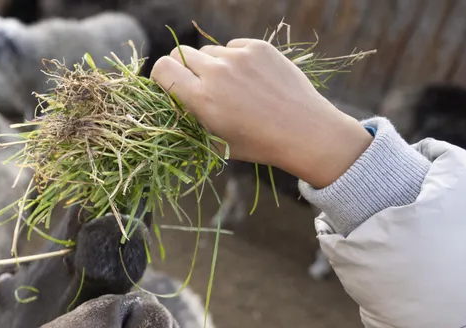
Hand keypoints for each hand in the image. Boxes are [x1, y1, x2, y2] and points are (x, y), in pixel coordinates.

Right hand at [151, 39, 372, 187]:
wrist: (303, 131)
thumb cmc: (256, 143)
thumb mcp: (213, 140)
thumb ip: (190, 116)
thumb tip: (173, 98)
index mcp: (201, 98)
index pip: (162, 68)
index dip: (162, 76)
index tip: (171, 85)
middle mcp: (216, 72)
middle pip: (181, 53)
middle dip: (183, 68)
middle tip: (197, 84)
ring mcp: (239, 56)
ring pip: (208, 51)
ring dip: (211, 65)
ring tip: (231, 87)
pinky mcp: (258, 47)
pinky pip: (232, 47)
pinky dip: (234, 60)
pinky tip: (249, 79)